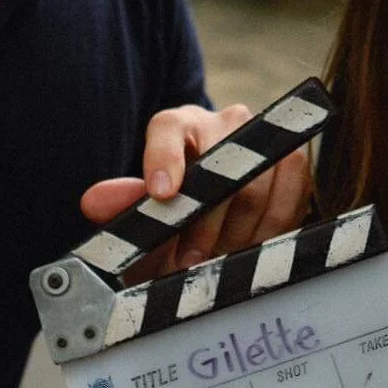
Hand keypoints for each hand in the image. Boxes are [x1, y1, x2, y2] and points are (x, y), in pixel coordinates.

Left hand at [79, 103, 311, 280]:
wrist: (218, 193)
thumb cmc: (176, 200)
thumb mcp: (145, 204)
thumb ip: (121, 203)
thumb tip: (93, 202)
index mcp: (179, 124)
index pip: (168, 129)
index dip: (163, 159)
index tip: (160, 195)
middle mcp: (225, 121)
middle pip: (220, 170)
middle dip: (204, 226)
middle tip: (188, 262)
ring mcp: (265, 139)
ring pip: (257, 189)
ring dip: (236, 236)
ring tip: (217, 265)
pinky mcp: (294, 164)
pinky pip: (290, 199)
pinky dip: (269, 233)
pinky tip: (250, 253)